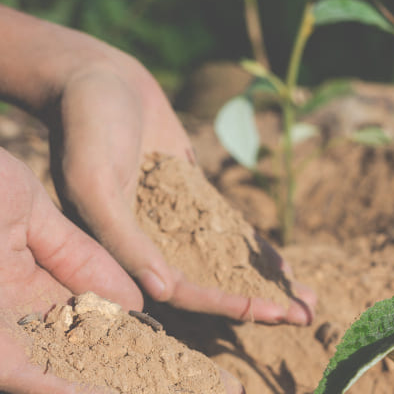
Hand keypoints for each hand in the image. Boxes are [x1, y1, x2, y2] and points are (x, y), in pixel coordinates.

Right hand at [49, 58, 316, 323]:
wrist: (95, 75)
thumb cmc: (85, 129)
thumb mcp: (96, 183)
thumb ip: (125, 239)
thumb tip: (161, 292)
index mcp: (120, 255)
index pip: (181, 293)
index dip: (227, 305)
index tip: (272, 312)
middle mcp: (149, 248)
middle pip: (211, 288)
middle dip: (258, 303)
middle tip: (306, 318)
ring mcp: (173, 224)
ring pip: (224, 263)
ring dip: (264, 283)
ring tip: (308, 302)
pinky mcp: (190, 198)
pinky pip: (227, 232)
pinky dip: (254, 251)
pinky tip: (285, 267)